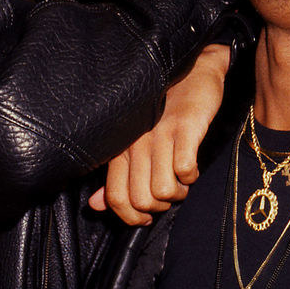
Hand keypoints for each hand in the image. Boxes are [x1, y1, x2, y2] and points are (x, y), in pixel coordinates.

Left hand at [88, 44, 230, 224]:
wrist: (193, 70)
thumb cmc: (164, 109)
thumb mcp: (136, 141)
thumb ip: (117, 175)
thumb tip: (97, 206)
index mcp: (121, 148)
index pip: (116, 198)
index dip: (132, 217)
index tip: (147, 218)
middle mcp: (137, 143)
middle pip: (141, 200)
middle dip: (159, 208)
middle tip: (170, 195)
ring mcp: (161, 135)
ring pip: (164, 190)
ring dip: (178, 193)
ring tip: (183, 181)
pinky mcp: (185, 127)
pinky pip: (185, 169)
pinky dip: (191, 175)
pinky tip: (192, 166)